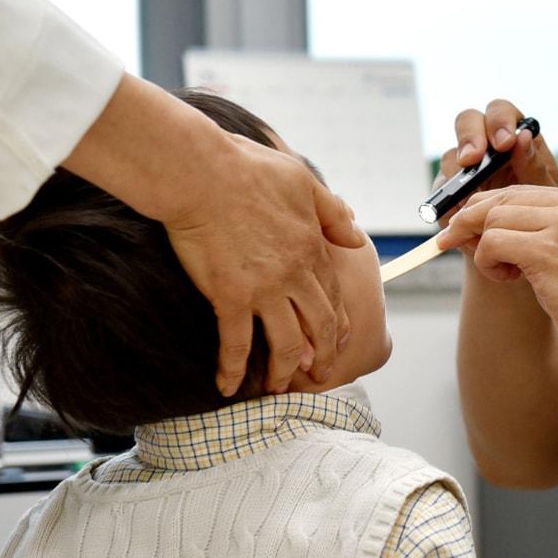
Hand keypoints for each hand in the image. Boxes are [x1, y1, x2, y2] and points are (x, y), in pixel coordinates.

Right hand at [162, 132, 363, 395]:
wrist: (201, 172)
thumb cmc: (247, 168)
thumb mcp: (304, 182)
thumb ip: (332, 213)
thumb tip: (356, 238)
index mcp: (314, 248)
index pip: (332, 295)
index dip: (336, 323)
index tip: (336, 341)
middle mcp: (296, 274)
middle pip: (320, 327)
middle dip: (323, 356)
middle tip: (318, 375)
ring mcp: (265, 289)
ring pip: (287, 344)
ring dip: (284, 372)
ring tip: (278, 388)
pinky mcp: (231, 297)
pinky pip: (237, 344)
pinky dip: (234, 369)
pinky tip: (228, 386)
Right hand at [436, 100, 557, 224]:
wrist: (521, 236)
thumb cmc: (537, 204)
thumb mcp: (543, 187)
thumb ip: (534, 165)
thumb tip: (522, 136)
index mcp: (512, 133)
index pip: (500, 111)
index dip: (499, 121)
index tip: (504, 143)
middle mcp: (484, 142)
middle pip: (467, 120)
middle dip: (468, 137)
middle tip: (472, 160)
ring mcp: (463, 164)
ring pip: (450, 155)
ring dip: (457, 172)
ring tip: (470, 196)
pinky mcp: (449, 188)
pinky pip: (441, 189)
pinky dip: (449, 200)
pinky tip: (461, 213)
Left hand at [437, 185, 557, 354]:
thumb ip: (547, 233)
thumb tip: (492, 232)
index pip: (520, 191)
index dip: (486, 207)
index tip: (465, 224)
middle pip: (501, 198)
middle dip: (469, 219)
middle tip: (448, 240)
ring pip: (493, 218)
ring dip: (484, 248)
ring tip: (505, 273)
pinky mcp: (546, 249)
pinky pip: (492, 243)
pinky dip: (488, 262)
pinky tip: (508, 278)